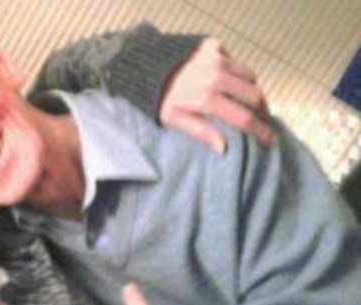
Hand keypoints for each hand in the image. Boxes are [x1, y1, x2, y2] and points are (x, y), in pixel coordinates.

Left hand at [160, 38, 274, 152]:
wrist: (145, 69)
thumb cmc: (159, 100)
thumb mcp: (173, 120)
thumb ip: (200, 132)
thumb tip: (224, 148)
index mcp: (206, 98)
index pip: (243, 117)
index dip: (260, 131)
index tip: (270, 140)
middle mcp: (215, 75)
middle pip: (255, 95)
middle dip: (262, 111)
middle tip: (263, 121)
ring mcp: (216, 58)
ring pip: (250, 76)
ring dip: (252, 91)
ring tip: (250, 104)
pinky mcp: (213, 46)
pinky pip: (236, 61)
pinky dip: (238, 73)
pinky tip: (232, 83)